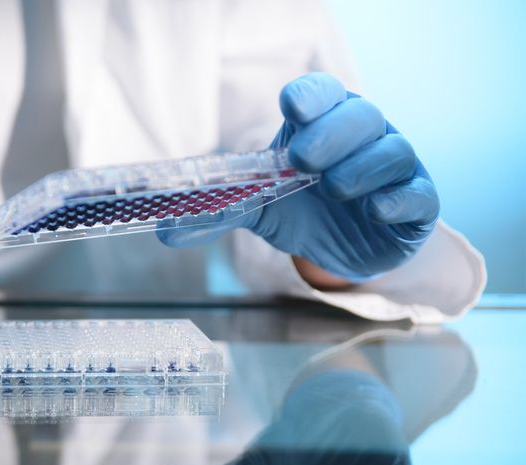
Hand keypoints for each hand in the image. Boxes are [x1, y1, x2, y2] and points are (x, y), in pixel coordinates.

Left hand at [158, 73, 438, 282]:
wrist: (348, 251)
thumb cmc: (306, 211)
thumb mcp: (259, 207)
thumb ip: (217, 211)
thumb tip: (166, 229)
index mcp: (321, 125)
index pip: (321, 93)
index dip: (309, 96)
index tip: (291, 109)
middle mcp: (362, 138)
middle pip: (360, 114)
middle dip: (332, 134)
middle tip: (304, 161)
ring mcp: (393, 169)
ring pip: (392, 149)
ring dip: (361, 167)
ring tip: (334, 188)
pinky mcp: (416, 205)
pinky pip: (418, 194)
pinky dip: (398, 199)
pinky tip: (377, 210)